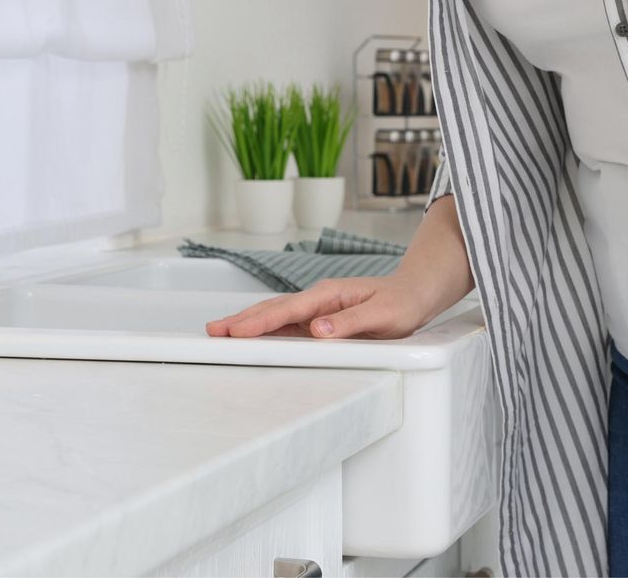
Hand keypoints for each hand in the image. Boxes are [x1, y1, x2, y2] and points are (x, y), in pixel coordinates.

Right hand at [203, 275, 434, 340]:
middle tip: (212, 331)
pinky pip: (287, 324)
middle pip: (273, 310)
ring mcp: (316, 308)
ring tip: (220, 332)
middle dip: (241, 321)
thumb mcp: (383, 316)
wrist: (414, 293)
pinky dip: (264, 329)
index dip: (260, 322)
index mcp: (329, 295)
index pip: (288, 310)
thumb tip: (317, 329)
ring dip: (247, 323)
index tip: (236, 331)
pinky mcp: (319, 318)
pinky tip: (250, 336)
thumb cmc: (401, 303)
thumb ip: (350, 323)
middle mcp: (318, 299)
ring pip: (275, 316)